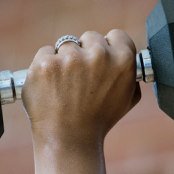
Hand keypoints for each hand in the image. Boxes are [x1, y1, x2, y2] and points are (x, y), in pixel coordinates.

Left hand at [22, 29, 142, 146]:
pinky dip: (45, 67)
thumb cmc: (99, 120)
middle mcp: (99, 55)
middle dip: (85, 52)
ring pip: (65, 45)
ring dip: (64, 60)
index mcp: (123, 60)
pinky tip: (51, 87)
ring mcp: (70, 58)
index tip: (102, 59)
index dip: (109, 47)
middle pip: (90, 37)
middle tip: (82, 78)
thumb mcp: (127, 98)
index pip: (116, 36)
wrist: (69, 138)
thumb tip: (125, 56)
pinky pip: (45, 53)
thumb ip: (128, 73)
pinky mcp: (45, 63)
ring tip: (66, 86)